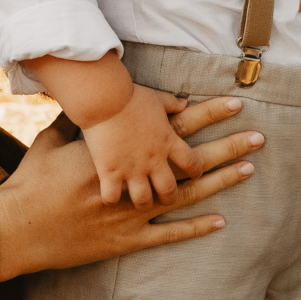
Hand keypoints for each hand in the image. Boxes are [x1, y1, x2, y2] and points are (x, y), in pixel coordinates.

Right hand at [0, 97, 263, 278]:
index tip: (234, 104)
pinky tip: (221, 221)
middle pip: (190, 161)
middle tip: (260, 137)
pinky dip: (195, 229)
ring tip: (249, 170)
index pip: (173, 127)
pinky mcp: (125, 240)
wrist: (16, 226)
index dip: (206, 114)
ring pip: (187, 195)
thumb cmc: (31, 181)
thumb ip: (79, 126)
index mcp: (119, 150)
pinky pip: (167, 234)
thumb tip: (96, 107)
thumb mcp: (55, 140)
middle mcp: (132, 178)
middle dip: (227, 147)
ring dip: (220, 183)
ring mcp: (132, 211)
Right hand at [83, 84, 203, 206]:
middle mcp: (153, 159)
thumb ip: (171, 104)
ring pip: (143, 200)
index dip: (196, 171)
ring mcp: (131, 168)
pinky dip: (111, 199)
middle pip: (169, 190)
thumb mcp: (156, 99)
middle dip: (169, 197)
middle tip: (165, 198)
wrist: (105, 98)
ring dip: (143, 202)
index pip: (191, 163)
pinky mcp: (109, 171)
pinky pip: (113, 197)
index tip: (195, 175)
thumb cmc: (130, 95)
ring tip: (139, 203)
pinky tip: (109, 197)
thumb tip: (184, 103)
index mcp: (167, 141)